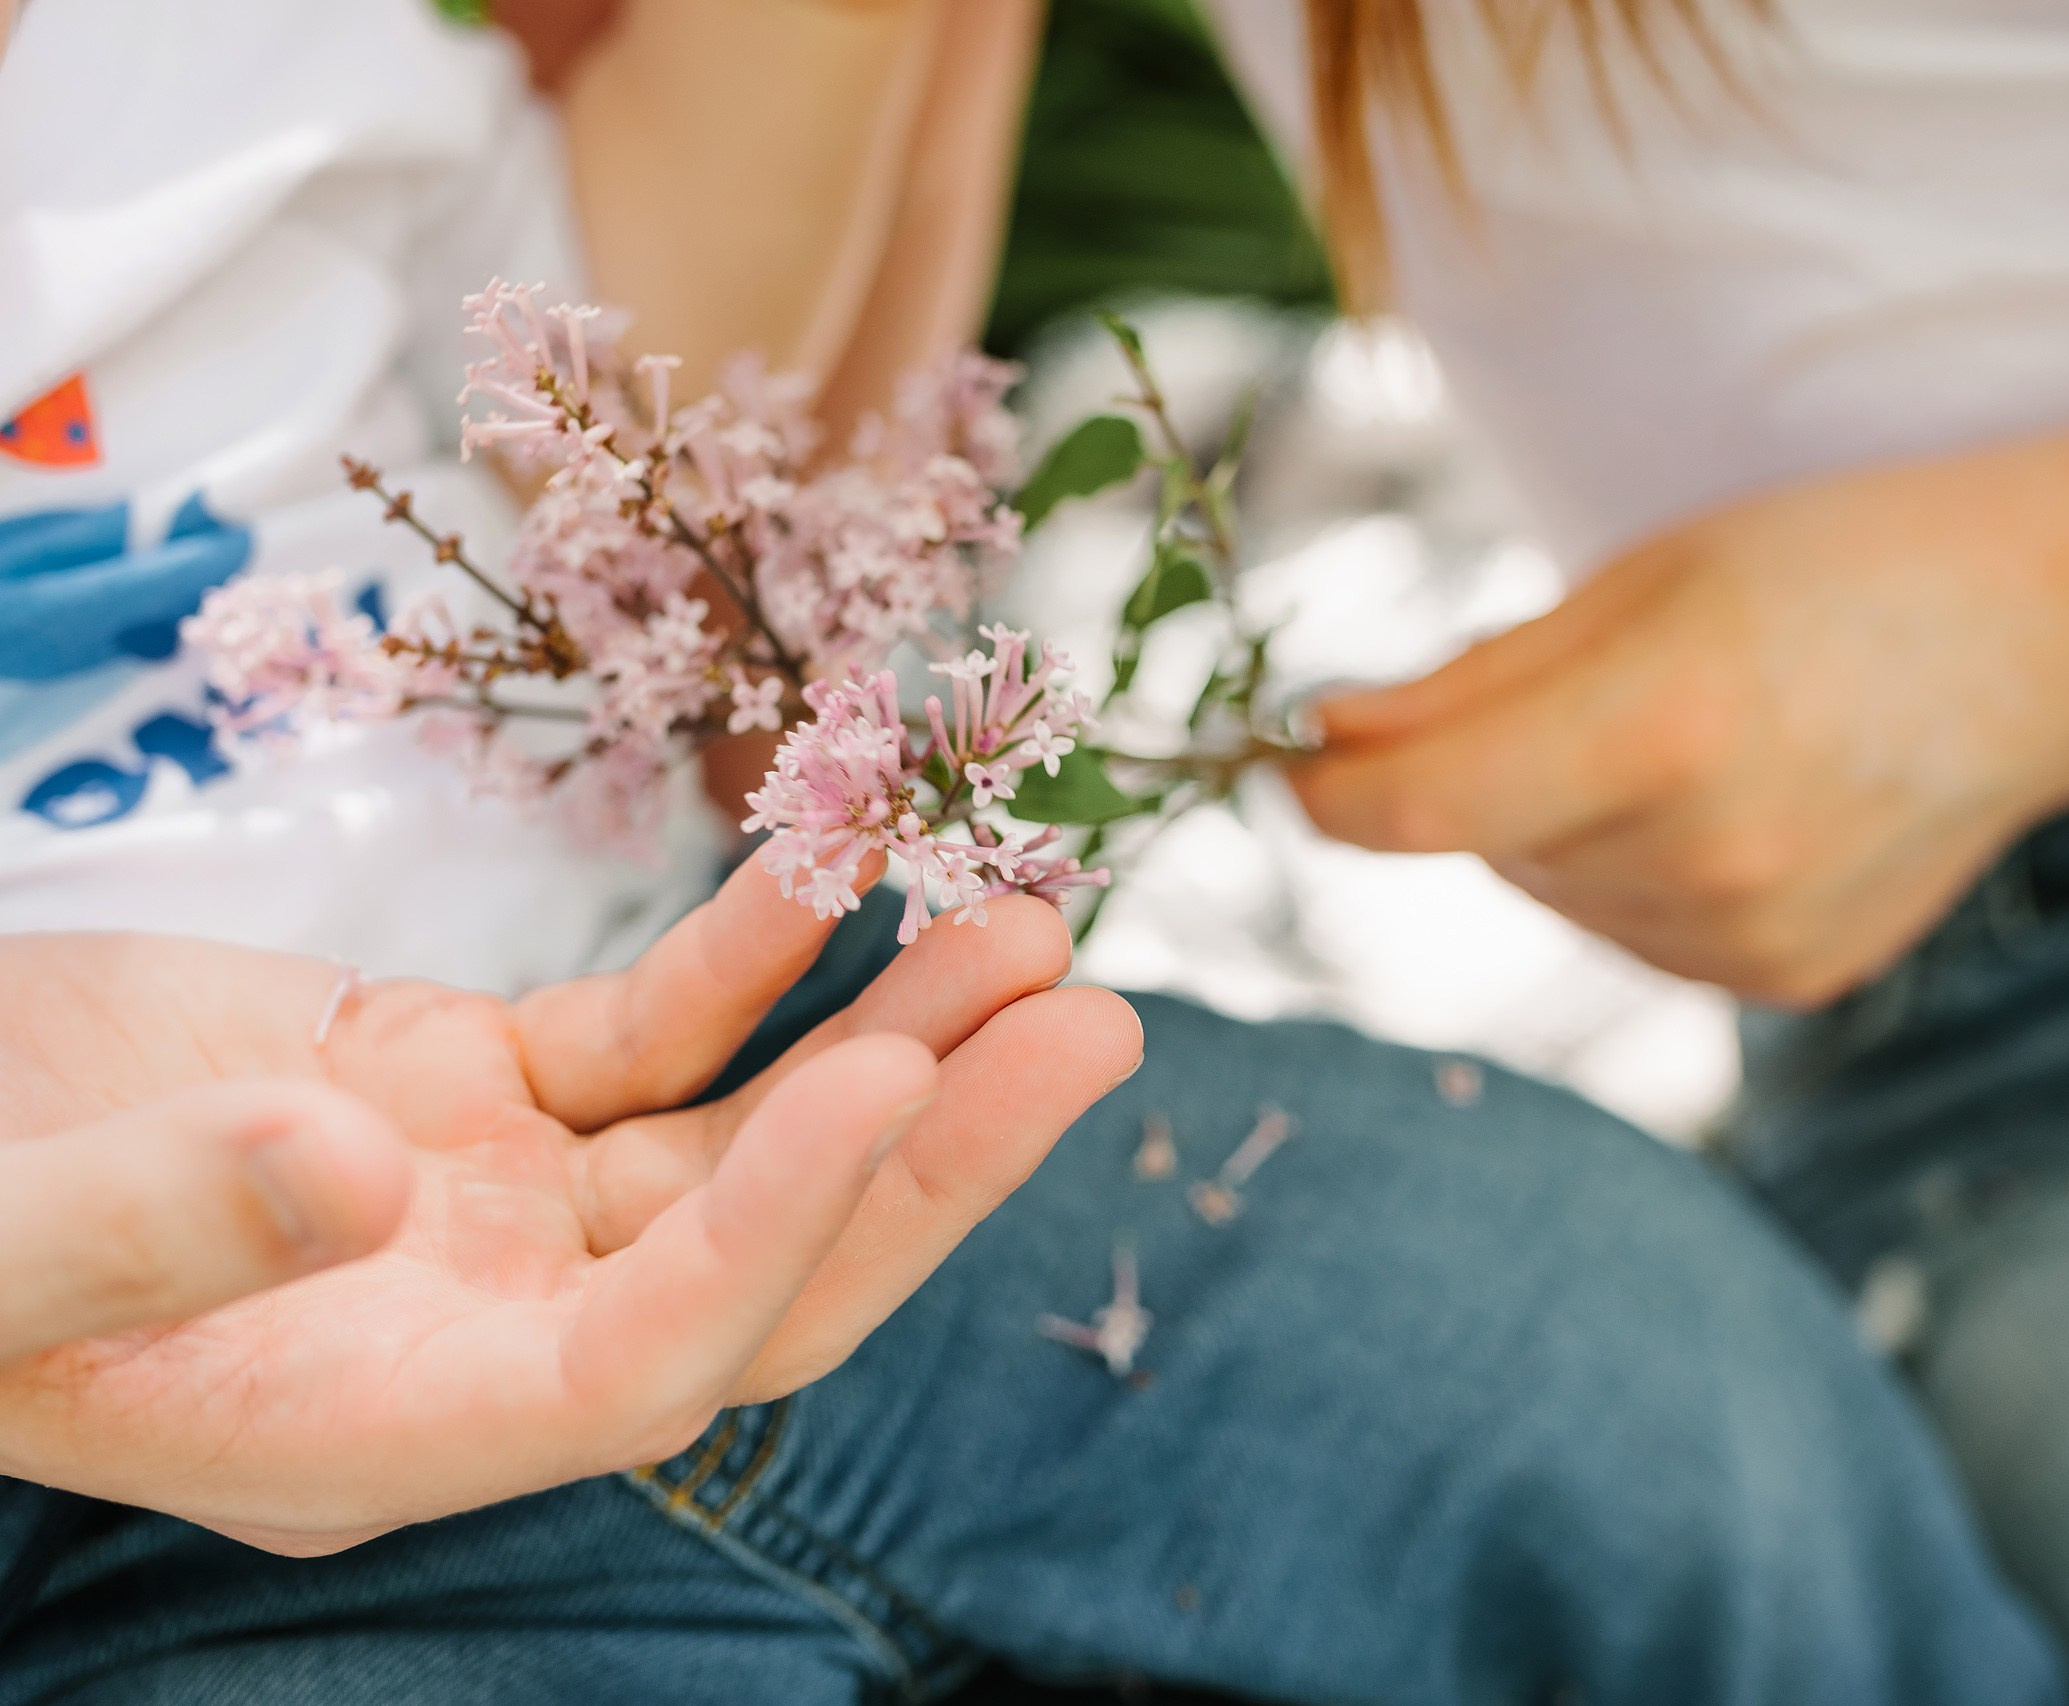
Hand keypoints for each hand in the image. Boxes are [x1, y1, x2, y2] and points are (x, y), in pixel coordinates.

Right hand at [0, 861, 1140, 1552]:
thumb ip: (146, 1226)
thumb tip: (356, 1172)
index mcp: (378, 1423)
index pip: (640, 1366)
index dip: (774, 1240)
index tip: (887, 1089)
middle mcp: (477, 1327)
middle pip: (759, 1260)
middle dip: (931, 1151)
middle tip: (1092, 1023)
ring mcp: (491, 1205)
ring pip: (736, 1129)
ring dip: (886, 1029)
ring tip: (1033, 927)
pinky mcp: (475, 1087)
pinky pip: (648, 1029)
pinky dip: (745, 950)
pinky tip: (837, 860)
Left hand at [1292, 445, 2068, 1005]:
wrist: (2048, 637)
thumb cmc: (1835, 566)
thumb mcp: (1643, 577)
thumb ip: (1470, 681)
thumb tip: (1319, 746)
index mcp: (1662, 725)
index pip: (1416, 812)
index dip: (1326, 793)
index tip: (1293, 761)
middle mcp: (1708, 858)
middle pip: (1486, 849)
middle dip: (1489, 776)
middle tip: (1607, 686)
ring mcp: (1755, 938)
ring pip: (1556, 895)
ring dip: (1566, 829)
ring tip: (1701, 736)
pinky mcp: (1786, 982)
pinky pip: (1637, 933)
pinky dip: (1642, 875)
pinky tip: (1745, 801)